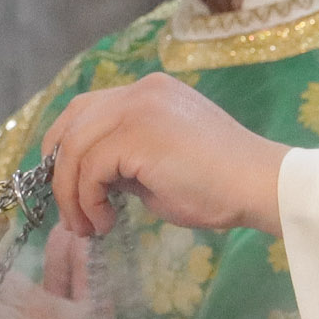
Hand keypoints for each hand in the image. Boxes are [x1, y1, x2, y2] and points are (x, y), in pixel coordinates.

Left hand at [40, 73, 286, 240]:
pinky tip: (106, 221)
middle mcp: (140, 91)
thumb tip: (92, 181)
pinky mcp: (137, 134)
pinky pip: (90, 168)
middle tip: (68, 211)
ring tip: (87, 226)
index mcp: (150, 93)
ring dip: (71, 194)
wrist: (259, 185)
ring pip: (75, 147)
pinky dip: (88, 199)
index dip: (65, 143)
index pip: (87, 108)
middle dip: (59, 169)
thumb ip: (127, 162)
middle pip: (73, 121)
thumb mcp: (161, 166)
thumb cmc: (221, 185)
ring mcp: (138, 107)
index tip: (64, 183)